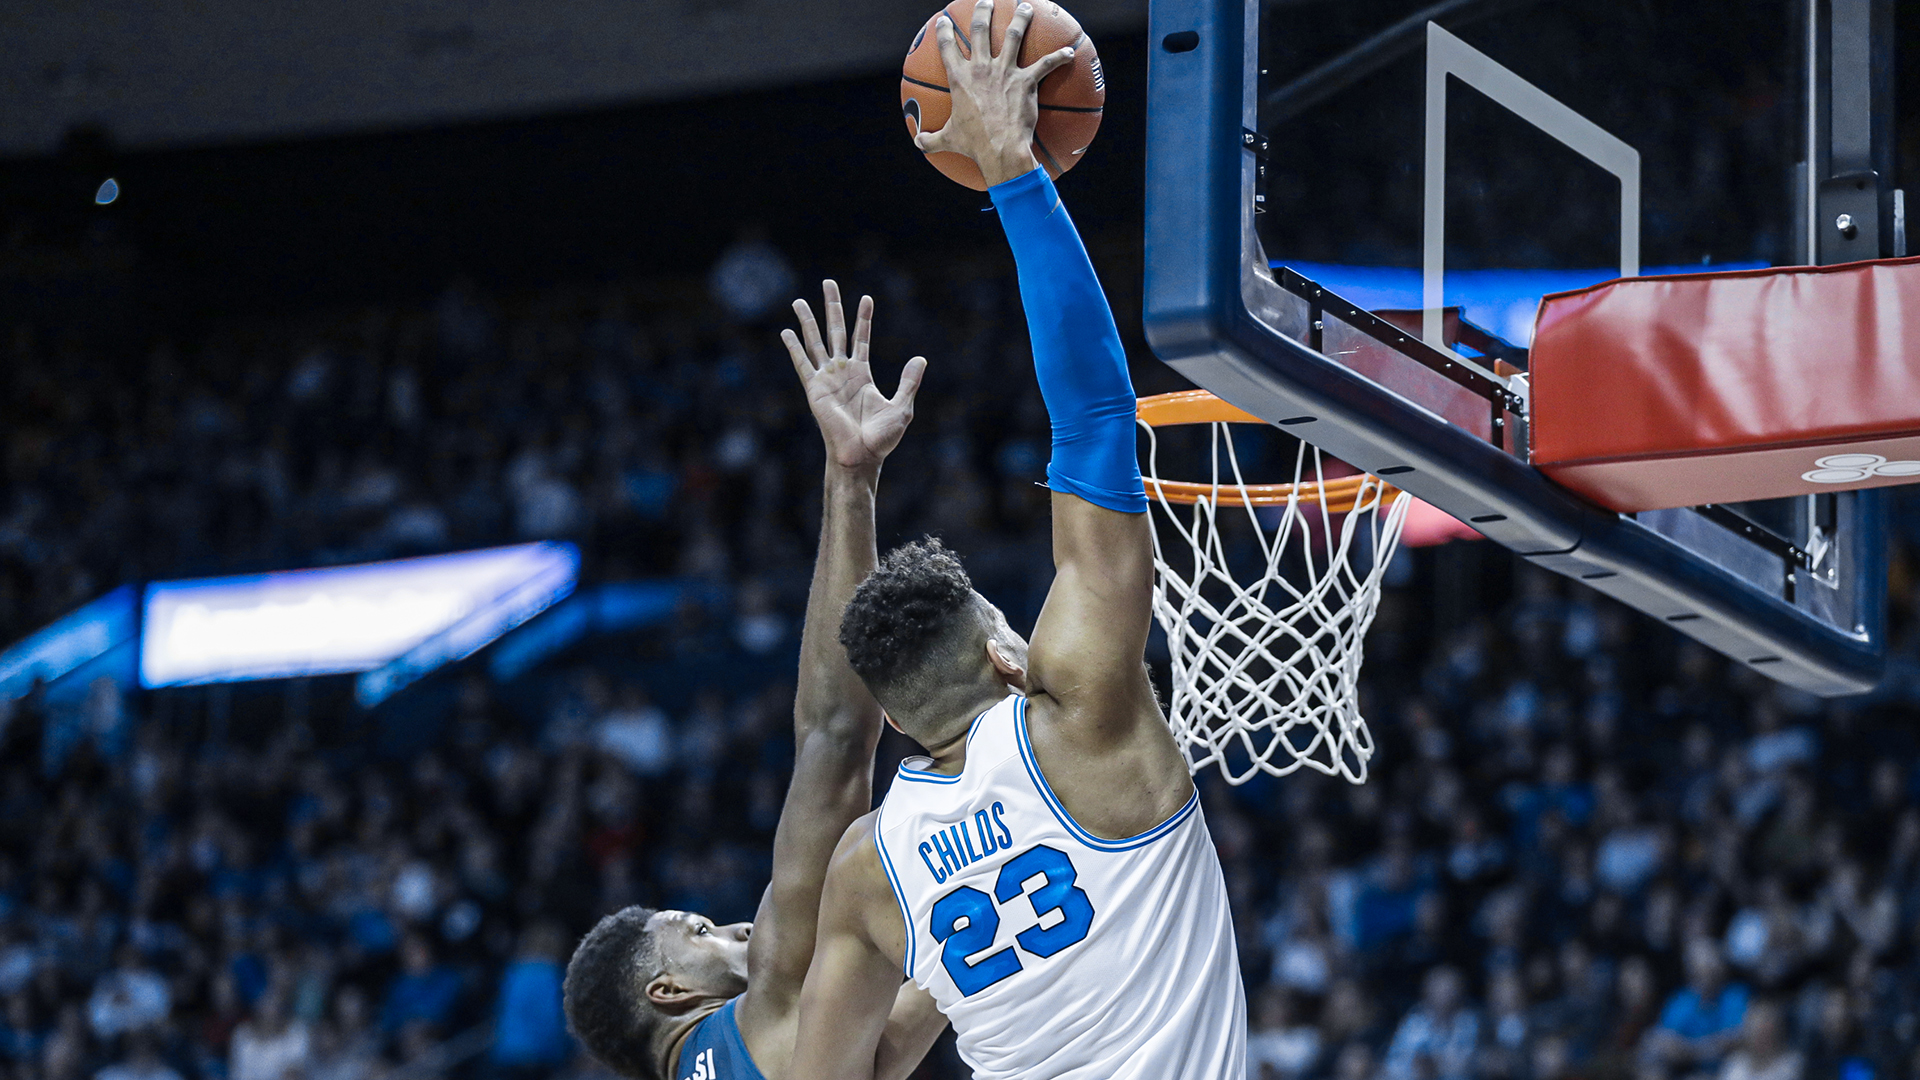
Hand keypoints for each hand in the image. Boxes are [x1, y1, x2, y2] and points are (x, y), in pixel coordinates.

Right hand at [783, 281, 927, 471]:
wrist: (861, 455)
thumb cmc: (881, 438)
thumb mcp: (902, 407)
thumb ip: (909, 382)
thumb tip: (920, 358)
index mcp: (862, 374)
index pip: (861, 338)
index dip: (864, 318)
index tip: (866, 298)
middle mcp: (842, 372)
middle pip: (836, 331)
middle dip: (832, 307)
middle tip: (829, 283)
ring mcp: (827, 379)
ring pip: (816, 342)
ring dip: (808, 321)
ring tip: (798, 300)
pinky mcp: (814, 389)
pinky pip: (802, 364)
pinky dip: (793, 347)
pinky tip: (786, 331)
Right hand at [914, 0, 1076, 186]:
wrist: (1000, 149)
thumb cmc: (974, 145)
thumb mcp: (948, 140)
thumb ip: (931, 140)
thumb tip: (918, 143)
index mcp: (960, 78)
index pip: (947, 47)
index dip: (944, 31)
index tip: (943, 21)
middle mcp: (981, 68)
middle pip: (980, 29)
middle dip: (982, 11)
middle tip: (986, 2)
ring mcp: (1005, 72)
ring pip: (1014, 35)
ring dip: (1020, 19)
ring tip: (1025, 8)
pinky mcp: (1025, 81)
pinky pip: (1046, 64)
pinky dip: (1058, 57)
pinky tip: (1069, 52)